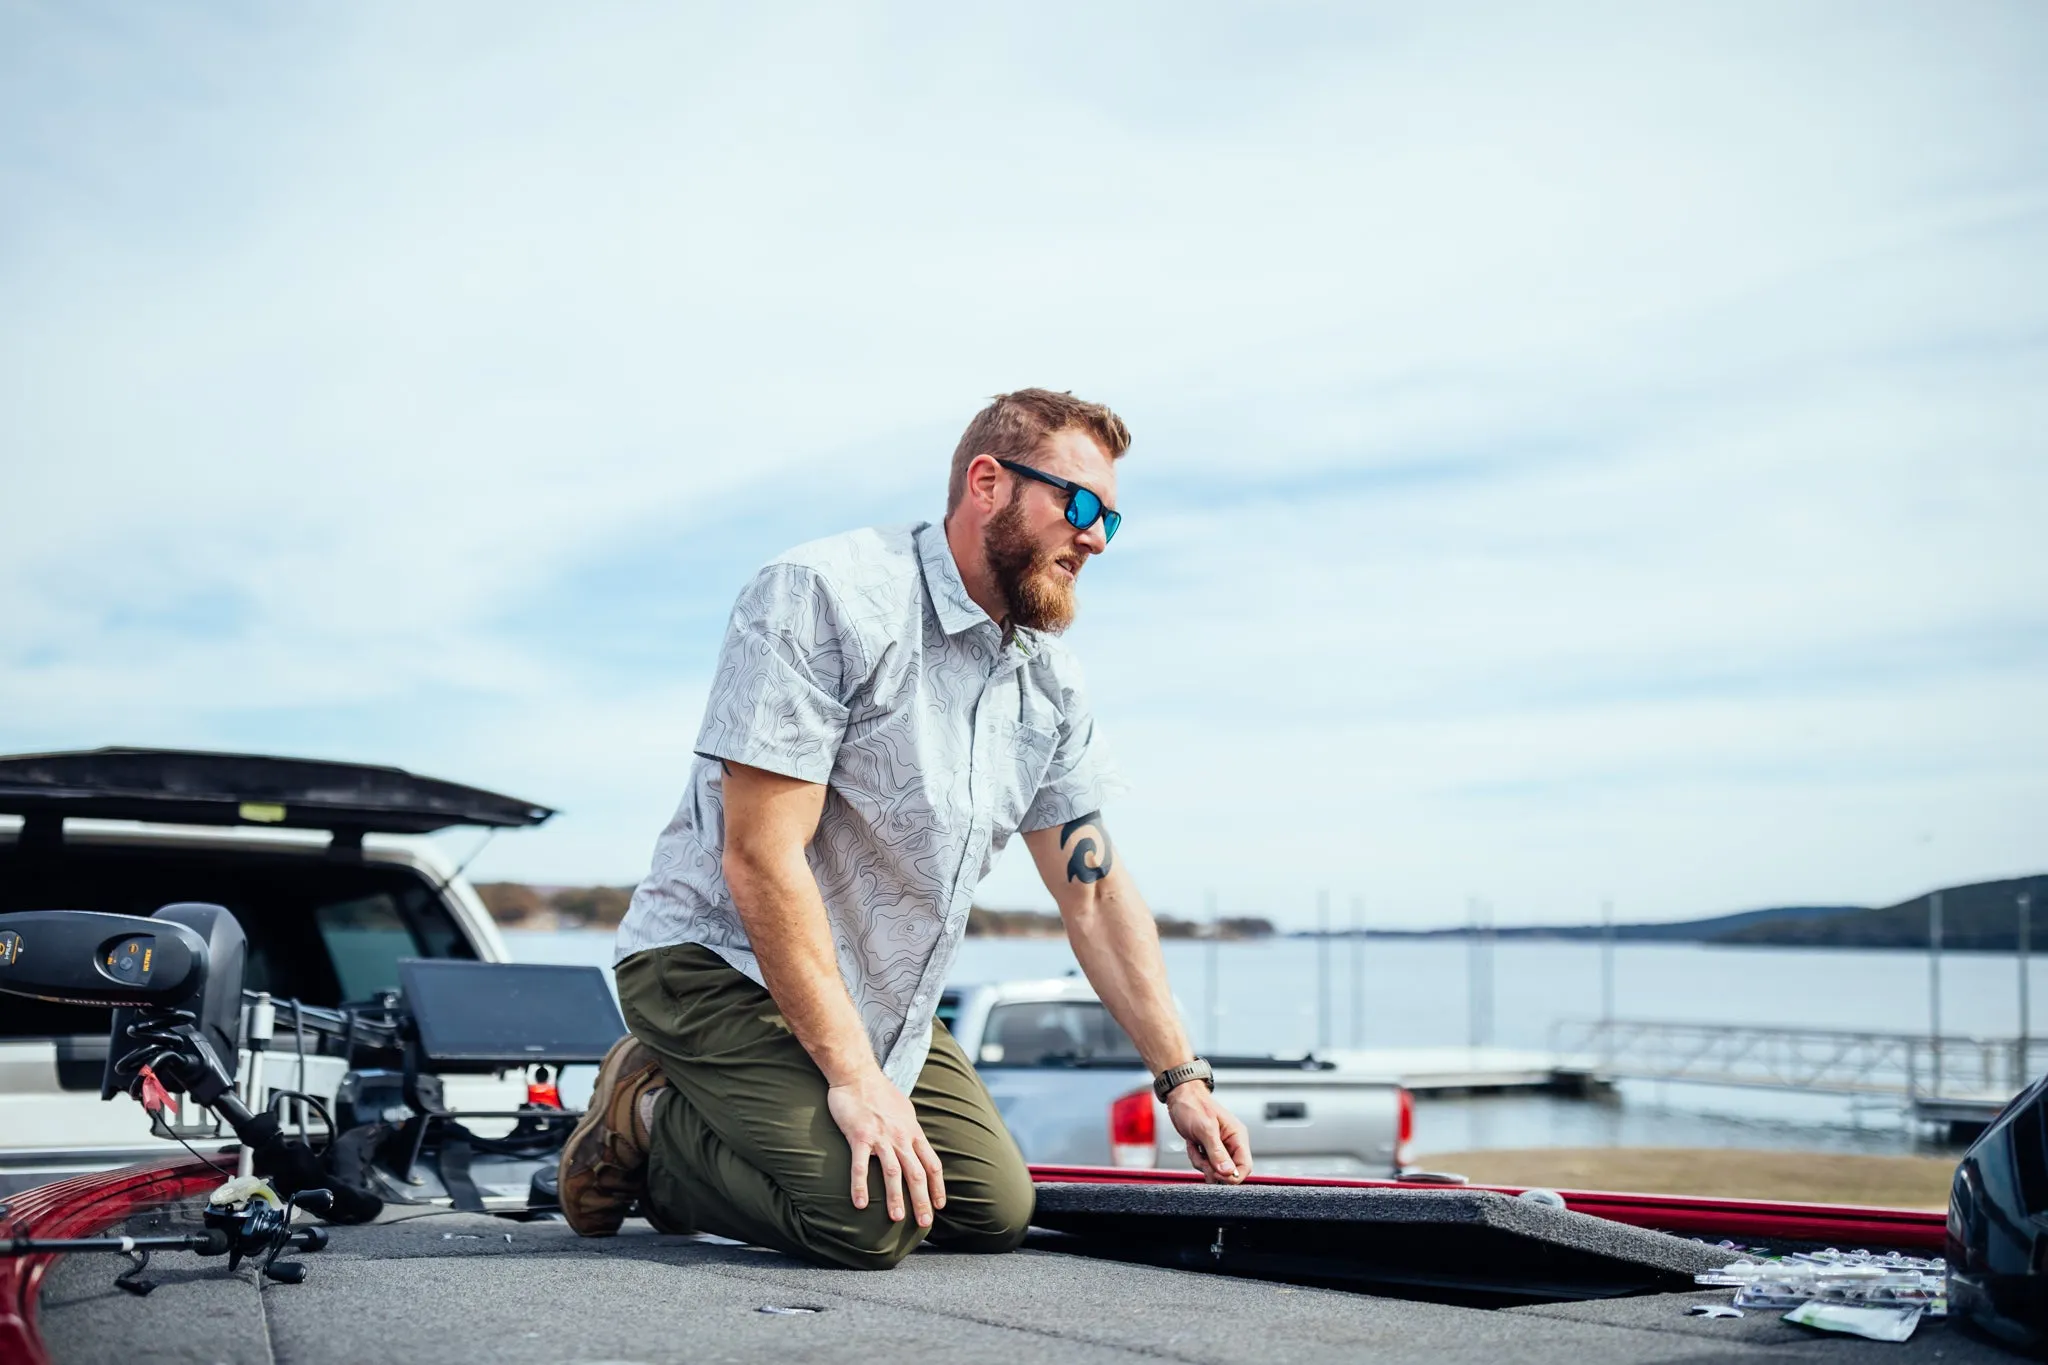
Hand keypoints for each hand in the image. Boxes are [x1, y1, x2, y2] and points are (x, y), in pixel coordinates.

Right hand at [827, 1070, 946, 1225]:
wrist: (857, 1074)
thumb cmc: (879, 1091)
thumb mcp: (904, 1109)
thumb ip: (910, 1128)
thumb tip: (916, 1141)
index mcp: (913, 1131)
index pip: (932, 1163)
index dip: (937, 1186)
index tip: (939, 1205)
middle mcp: (901, 1136)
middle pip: (917, 1173)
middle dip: (922, 1200)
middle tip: (924, 1224)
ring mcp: (881, 1137)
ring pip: (893, 1172)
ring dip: (896, 1197)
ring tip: (897, 1218)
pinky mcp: (860, 1136)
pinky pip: (861, 1166)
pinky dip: (861, 1186)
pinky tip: (860, 1204)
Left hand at [1167, 1085, 1251, 1183]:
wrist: (1179, 1097)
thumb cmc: (1193, 1105)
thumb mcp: (1205, 1129)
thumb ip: (1217, 1152)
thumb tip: (1228, 1172)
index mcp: (1237, 1136)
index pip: (1245, 1166)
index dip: (1232, 1175)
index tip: (1217, 1173)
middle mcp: (1231, 1144)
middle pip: (1229, 1171)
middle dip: (1213, 1169)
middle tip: (1202, 1158)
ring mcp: (1219, 1148)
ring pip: (1216, 1170)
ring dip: (1202, 1163)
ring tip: (1195, 1147)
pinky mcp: (1208, 1150)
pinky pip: (1205, 1165)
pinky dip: (1196, 1159)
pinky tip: (1192, 1145)